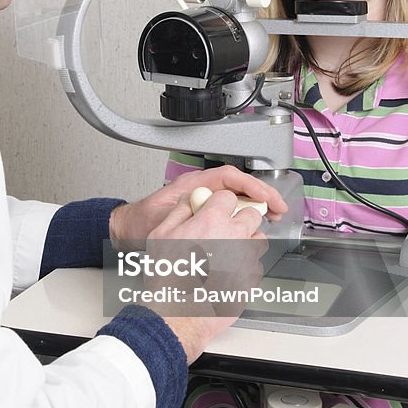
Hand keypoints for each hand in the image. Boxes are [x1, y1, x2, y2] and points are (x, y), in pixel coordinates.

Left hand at [109, 165, 286, 248]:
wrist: (129, 229)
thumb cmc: (141, 222)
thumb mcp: (160, 217)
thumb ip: (179, 214)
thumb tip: (200, 214)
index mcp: (193, 185)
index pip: (229, 177)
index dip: (252, 185)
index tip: (266, 198)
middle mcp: (201, 190)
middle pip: (238, 186)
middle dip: (261, 196)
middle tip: (278, 209)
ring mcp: (204, 201)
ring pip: (237, 198)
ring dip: (256, 206)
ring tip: (272, 218)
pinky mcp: (204, 213)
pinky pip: (230, 211)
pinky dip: (244, 217)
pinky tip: (254, 228)